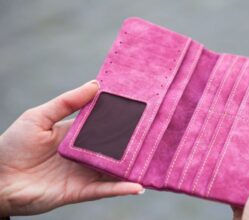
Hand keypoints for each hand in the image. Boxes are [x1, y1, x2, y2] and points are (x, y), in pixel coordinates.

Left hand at [0, 80, 143, 215]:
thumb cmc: (12, 145)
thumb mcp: (39, 116)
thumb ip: (67, 102)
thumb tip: (96, 84)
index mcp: (77, 134)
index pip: (105, 124)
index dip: (122, 118)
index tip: (142, 109)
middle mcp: (85, 153)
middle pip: (115, 147)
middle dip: (134, 142)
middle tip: (158, 134)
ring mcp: (85, 172)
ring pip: (115, 169)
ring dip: (133, 167)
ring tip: (154, 160)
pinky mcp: (81, 191)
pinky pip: (105, 189)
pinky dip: (122, 188)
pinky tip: (138, 185)